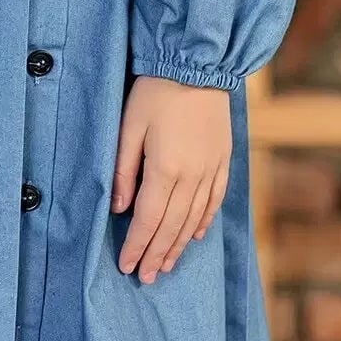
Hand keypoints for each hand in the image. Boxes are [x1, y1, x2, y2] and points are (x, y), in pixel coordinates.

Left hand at [111, 75, 231, 281]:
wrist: (198, 63)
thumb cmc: (156, 91)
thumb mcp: (129, 126)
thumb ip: (123, 170)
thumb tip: (118, 208)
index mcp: (165, 168)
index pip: (148, 219)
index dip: (137, 246)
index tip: (127, 266)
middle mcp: (192, 175)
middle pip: (172, 226)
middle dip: (157, 254)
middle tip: (146, 277)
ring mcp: (211, 169)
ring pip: (194, 219)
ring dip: (179, 245)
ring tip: (167, 266)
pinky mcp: (223, 159)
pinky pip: (214, 199)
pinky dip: (204, 221)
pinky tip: (195, 236)